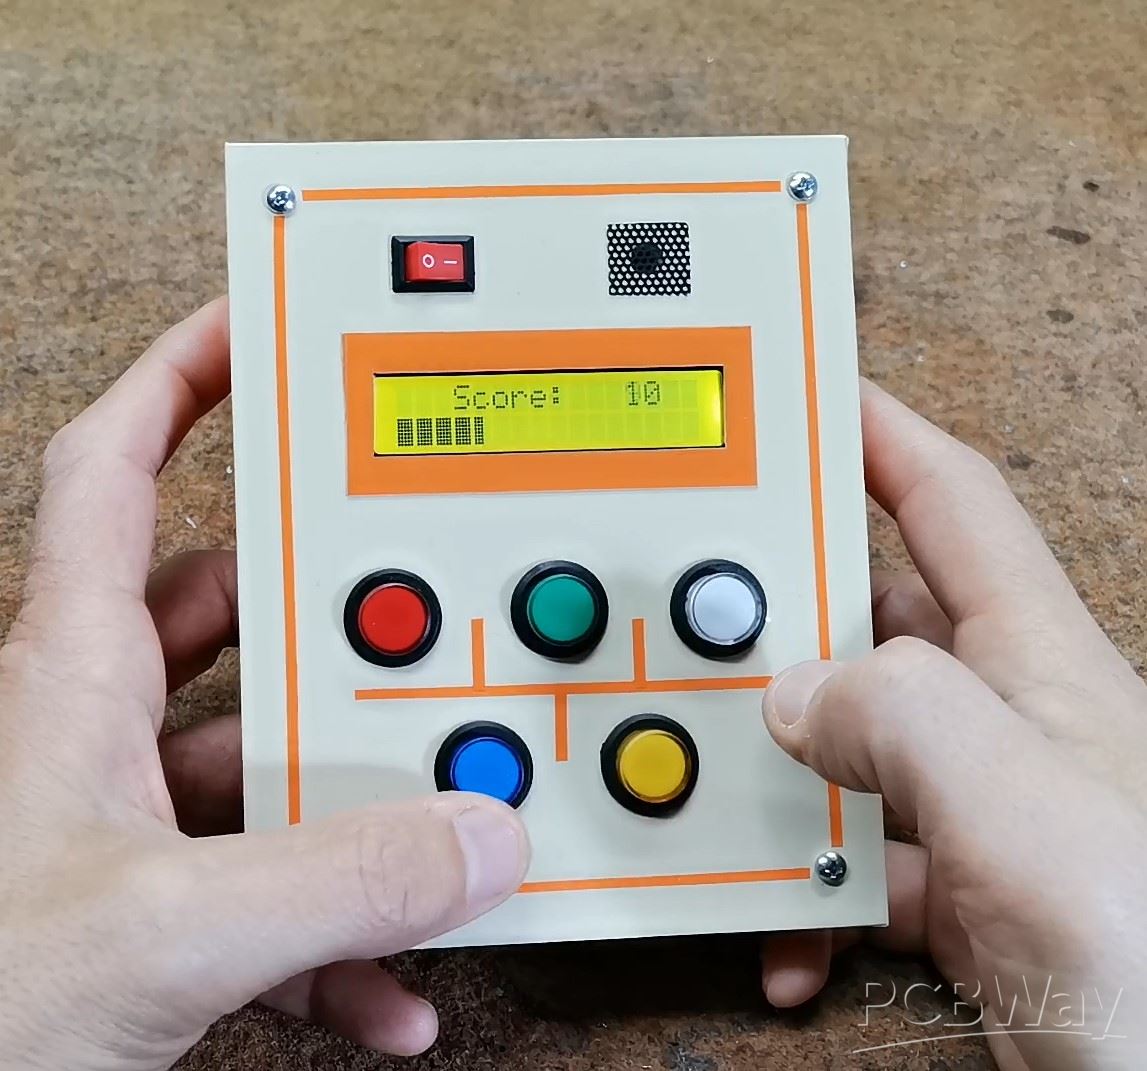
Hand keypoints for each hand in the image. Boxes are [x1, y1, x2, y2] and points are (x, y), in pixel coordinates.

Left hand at [0, 298, 529, 1069]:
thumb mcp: (163, 928)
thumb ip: (338, 878)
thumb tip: (471, 834)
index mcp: (74, 675)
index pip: (114, 468)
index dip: (179, 378)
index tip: (256, 326)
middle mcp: (100, 730)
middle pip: (225, 610)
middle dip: (323, 608)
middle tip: (404, 605)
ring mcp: (131, 822)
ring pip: (267, 758)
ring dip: (355, 795)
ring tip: (432, 816)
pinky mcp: (160, 912)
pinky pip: (274, 890)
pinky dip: (342, 926)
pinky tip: (389, 981)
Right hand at [758, 381, 1146, 1068]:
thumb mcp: (1023, 812)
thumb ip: (904, 722)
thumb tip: (799, 694)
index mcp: (1033, 664)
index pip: (947, 502)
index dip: (877, 435)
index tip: (805, 395)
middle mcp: (1003, 721)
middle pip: (870, 621)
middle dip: (786, 619)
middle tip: (711, 620)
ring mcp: (978, 807)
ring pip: (845, 746)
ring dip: (779, 775)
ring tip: (734, 799)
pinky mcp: (959, 890)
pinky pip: (851, 857)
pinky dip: (804, 889)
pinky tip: (791, 930)